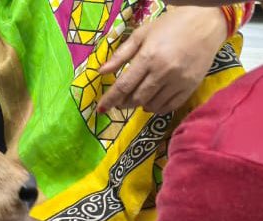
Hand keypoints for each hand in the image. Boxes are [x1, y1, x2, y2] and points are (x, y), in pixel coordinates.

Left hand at [97, 6, 227, 113]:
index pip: (124, 86)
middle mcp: (163, 72)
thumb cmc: (170, 26)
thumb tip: (101, 72)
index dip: (110, 100)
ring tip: (136, 99)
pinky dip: (157, 108)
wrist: (206, 23)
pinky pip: (170, 106)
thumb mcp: (142, 34)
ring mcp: (179, 81)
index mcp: (148, 57)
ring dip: (140, 106)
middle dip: (124, 104)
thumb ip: (121, 55)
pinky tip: (152, 102)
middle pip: (137, 98)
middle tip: (119, 102)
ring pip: (152, 104)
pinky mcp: (191, 86)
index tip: (100, 109)